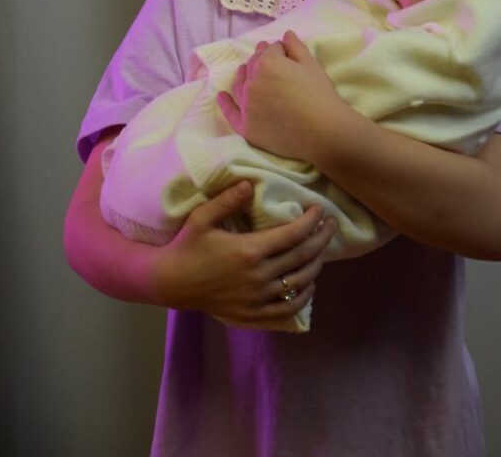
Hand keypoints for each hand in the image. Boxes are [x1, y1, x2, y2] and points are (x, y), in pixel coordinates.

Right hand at [145, 180, 335, 326]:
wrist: (170, 283)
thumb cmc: (187, 246)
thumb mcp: (202, 218)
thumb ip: (227, 200)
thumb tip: (250, 183)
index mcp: (249, 251)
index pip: (293, 235)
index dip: (311, 222)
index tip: (320, 210)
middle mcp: (258, 277)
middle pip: (302, 257)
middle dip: (322, 239)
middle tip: (331, 225)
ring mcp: (257, 300)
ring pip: (300, 284)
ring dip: (316, 265)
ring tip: (323, 250)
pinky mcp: (253, 316)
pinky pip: (288, 310)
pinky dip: (304, 297)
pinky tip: (309, 284)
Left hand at [218, 30, 343, 162]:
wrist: (323, 131)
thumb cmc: (320, 95)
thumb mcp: (311, 65)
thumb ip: (296, 47)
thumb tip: (285, 34)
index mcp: (267, 62)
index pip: (271, 50)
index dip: (279, 51)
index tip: (285, 53)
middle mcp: (251, 81)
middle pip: (253, 66)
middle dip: (260, 60)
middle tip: (265, 57)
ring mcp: (246, 105)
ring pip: (240, 85)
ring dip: (242, 76)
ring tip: (244, 71)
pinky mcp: (246, 126)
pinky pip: (231, 112)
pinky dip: (225, 103)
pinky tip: (222, 96)